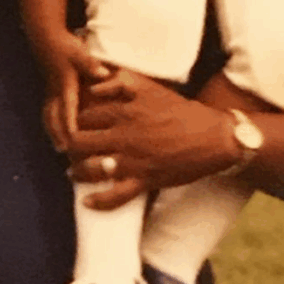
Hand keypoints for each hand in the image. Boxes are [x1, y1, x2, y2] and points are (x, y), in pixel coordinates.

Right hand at [39, 31, 109, 151]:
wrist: (45, 38)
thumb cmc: (65, 46)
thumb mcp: (80, 53)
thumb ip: (91, 65)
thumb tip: (104, 74)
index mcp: (65, 84)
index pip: (67, 108)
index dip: (69, 124)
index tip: (73, 139)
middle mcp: (55, 91)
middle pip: (54, 117)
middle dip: (58, 134)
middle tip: (64, 151)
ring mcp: (50, 91)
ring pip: (48, 116)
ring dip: (52, 132)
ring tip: (58, 148)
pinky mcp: (49, 90)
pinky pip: (47, 112)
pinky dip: (50, 125)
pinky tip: (54, 133)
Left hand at [66, 70, 239, 208]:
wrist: (213, 137)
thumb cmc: (181, 110)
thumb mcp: (151, 87)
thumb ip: (120, 81)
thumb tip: (94, 85)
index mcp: (123, 112)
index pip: (83, 117)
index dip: (75, 122)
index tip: (75, 126)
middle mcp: (124, 136)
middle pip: (80, 143)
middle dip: (71, 147)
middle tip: (71, 150)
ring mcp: (133, 160)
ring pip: (91, 169)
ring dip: (78, 172)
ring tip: (74, 172)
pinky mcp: (145, 180)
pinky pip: (115, 196)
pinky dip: (99, 201)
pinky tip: (88, 202)